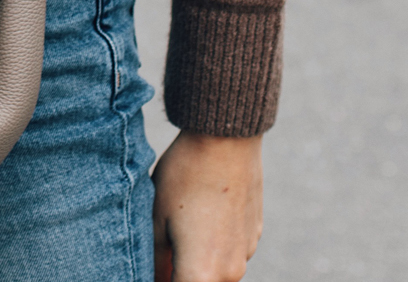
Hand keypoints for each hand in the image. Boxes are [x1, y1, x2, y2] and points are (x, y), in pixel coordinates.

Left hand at [152, 131, 263, 281]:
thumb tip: (154, 276)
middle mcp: (230, 273)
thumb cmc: (184, 177)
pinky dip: (212, 245)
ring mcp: (246, 254)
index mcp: (202, 274)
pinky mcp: (254, 235)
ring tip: (178, 226)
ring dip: (196, 261)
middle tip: (161, 246)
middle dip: (177, 271)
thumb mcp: (156, 219)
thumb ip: (155, 260)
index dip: (159, 279)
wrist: (226, 139)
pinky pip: (228, 252)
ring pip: (214, 271)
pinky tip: (198, 215)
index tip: (153, 265)